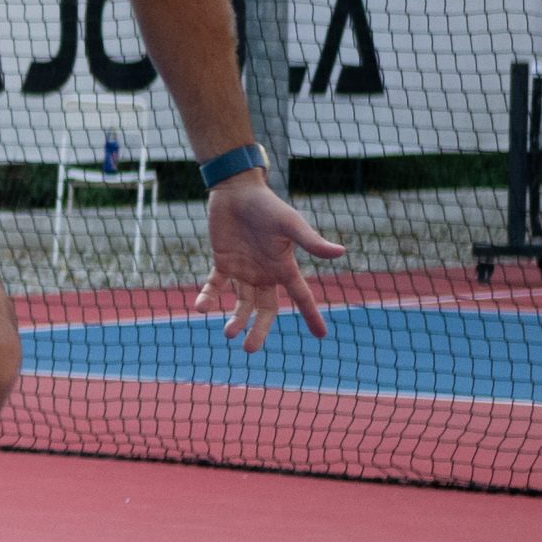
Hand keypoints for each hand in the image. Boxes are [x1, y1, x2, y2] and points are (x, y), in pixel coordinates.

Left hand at [194, 175, 344, 351]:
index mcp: (284, 267)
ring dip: (235, 319)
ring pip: (241, 302)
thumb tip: (340, 253)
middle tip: (249, 349)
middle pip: (265, 309)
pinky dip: (208, 297)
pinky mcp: (222, 262)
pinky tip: (201, 307)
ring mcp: (243, 269)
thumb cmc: (267, 206)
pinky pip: (214, 285)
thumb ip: (310, 242)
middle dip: (259, 329)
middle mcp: (265, 273)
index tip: (321, 336)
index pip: (301, 297)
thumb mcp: (290, 225)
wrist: (236, 191)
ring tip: (228, 333)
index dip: (311, 315)